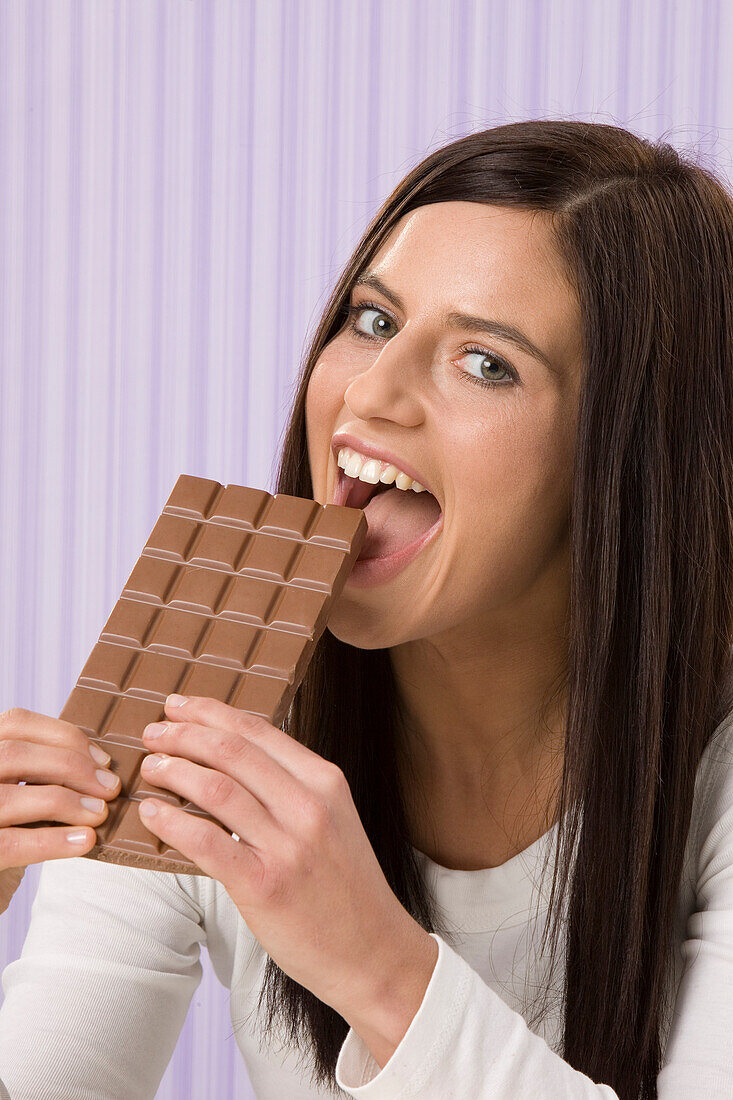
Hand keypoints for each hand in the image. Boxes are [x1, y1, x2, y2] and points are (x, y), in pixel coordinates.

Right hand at [0, 706, 122, 911]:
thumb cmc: (8, 828)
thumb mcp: (18, 789)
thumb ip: (43, 771)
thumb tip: (100, 766)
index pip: (16, 723)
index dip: (64, 736)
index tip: (102, 760)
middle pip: (16, 754)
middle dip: (72, 766)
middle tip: (110, 788)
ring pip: (11, 796)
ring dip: (67, 802)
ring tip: (100, 814)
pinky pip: (12, 844)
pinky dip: (53, 841)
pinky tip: (84, 841)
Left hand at [139, 694, 425, 1018]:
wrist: (373, 951)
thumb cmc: (345, 885)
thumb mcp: (334, 818)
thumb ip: (292, 786)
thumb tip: (234, 754)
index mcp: (325, 781)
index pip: (258, 730)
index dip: (211, 712)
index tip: (179, 705)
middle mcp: (309, 805)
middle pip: (232, 750)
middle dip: (184, 733)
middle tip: (154, 731)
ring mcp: (288, 845)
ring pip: (216, 788)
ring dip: (173, 770)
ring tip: (151, 767)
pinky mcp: (264, 884)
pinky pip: (206, 841)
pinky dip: (173, 822)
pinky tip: (152, 813)